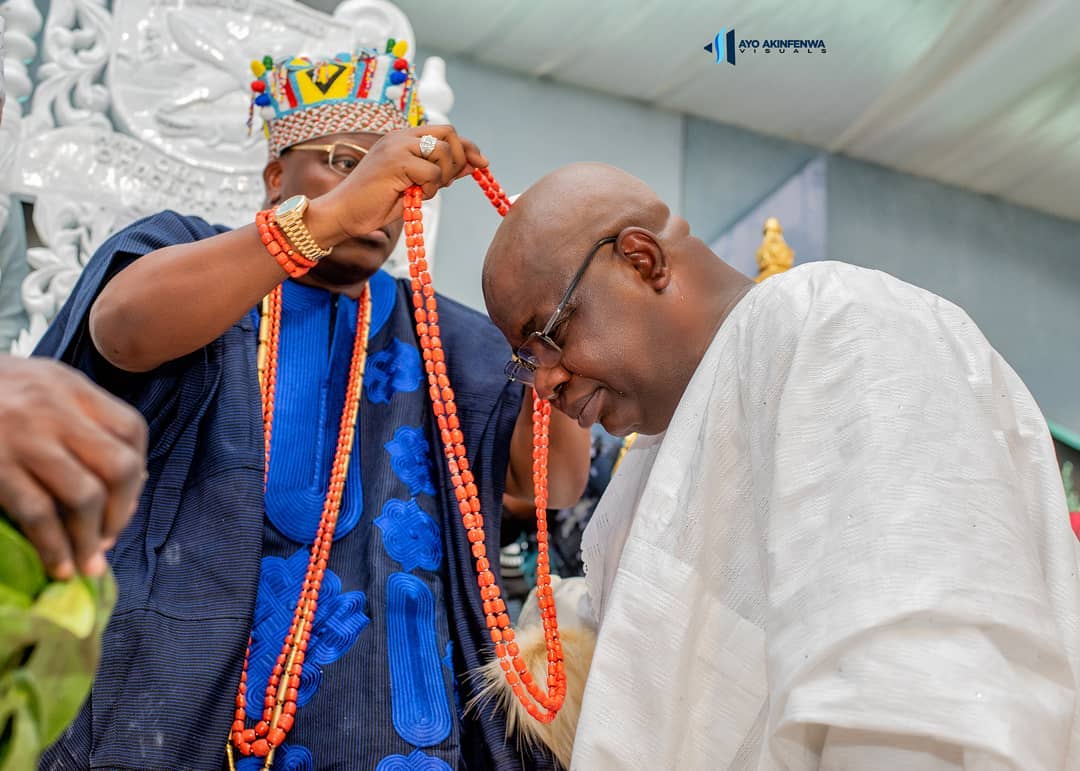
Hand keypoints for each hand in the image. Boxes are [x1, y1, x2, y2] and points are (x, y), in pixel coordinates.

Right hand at [0, 356, 147, 578]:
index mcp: (70, 387)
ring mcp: (24, 439)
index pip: (130, 429)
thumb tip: (130, 477)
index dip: (138, 469)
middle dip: (122, 510)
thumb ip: (80, 418)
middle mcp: (54, 410)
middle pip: (119, 466)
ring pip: (84, 497)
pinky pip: (38, 514)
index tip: (128, 497)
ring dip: (91, 538)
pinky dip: (55, 547)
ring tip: (90, 562)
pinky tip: (60, 565)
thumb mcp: (38, 384)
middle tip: (111, 536)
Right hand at [315, 124, 487, 240]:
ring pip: (444, 153)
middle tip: (447, 182)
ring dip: (441, 178)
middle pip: (450, 134)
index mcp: (404, 138)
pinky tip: (411, 195)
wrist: (344, 213)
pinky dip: (429, 189)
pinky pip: (432, 173)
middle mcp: (401, 136)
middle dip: (459, 159)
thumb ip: (440, 172)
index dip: (468, 147)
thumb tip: (473, 165)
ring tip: (421, 191)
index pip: (446, 132)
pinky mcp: (396, 161)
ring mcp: (397, 146)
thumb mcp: (416, 185)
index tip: (482, 164)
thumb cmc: (376, 202)